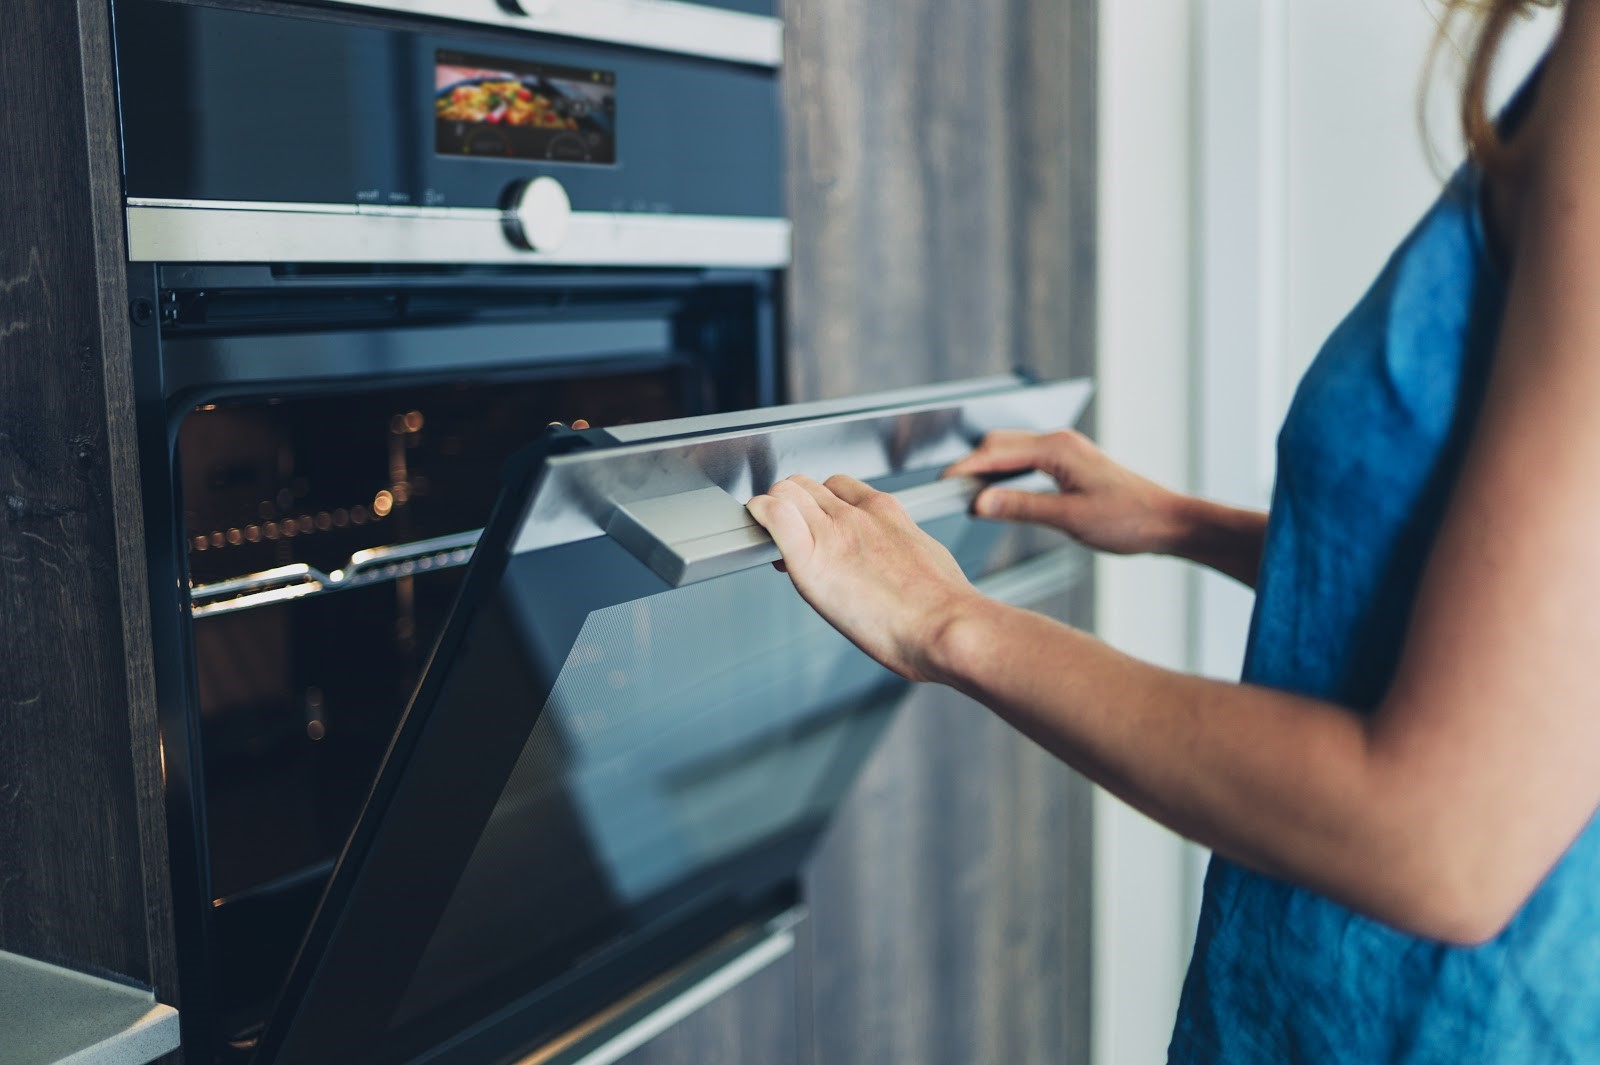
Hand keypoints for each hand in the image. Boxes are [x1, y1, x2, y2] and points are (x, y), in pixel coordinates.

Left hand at [746, 474, 983, 682]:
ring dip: (773, 510)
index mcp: (886, 512)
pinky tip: (758, 526)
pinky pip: (774, 515)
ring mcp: (833, 533)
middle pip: (806, 487)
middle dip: (792, 505)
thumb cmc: (942, 606)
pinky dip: (760, 514)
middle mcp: (856, 515)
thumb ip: (900, 548)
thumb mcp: (926, 557)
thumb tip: (892, 561)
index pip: (838, 486)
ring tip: (773, 539)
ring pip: (786, 494)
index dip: (819, 503)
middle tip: (790, 535)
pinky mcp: (811, 558)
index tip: (816, 525)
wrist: (944, 625)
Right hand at [944, 429, 1185, 555]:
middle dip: (970, 465)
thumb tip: (981, 502)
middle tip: (948, 491)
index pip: (996, 452)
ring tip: (968, 493)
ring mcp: (1065, 451)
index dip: (965, 469)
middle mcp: (1060, 443)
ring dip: (987, 468)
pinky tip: (999, 491)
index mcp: (1058, 449)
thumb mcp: (1069, 518)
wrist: (1167, 522)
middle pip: (998, 444)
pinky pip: (1026, 459)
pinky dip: (1005, 473)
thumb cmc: (1130, 519)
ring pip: (1011, 450)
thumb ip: (1021, 507)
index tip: (941, 484)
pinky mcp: (1069, 464)